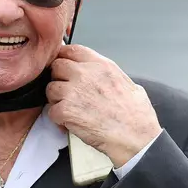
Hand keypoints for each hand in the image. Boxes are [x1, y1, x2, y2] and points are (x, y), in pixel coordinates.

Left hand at [46, 44, 161, 167]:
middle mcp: (85, 74)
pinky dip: (58, 120)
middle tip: (67, 93)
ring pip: (50, 89)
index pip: (72, 50)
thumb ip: (107, 74)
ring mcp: (73, 91)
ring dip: (57, 100)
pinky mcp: (66, 110)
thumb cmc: (136, 115)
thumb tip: (99, 75)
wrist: (136, 137)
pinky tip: (70, 124)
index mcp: (101, 65)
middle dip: (59, 79)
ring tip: (70, 110)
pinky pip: (51, 111)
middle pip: (57, 67)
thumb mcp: (128, 83)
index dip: (64, 58)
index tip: (64, 68)